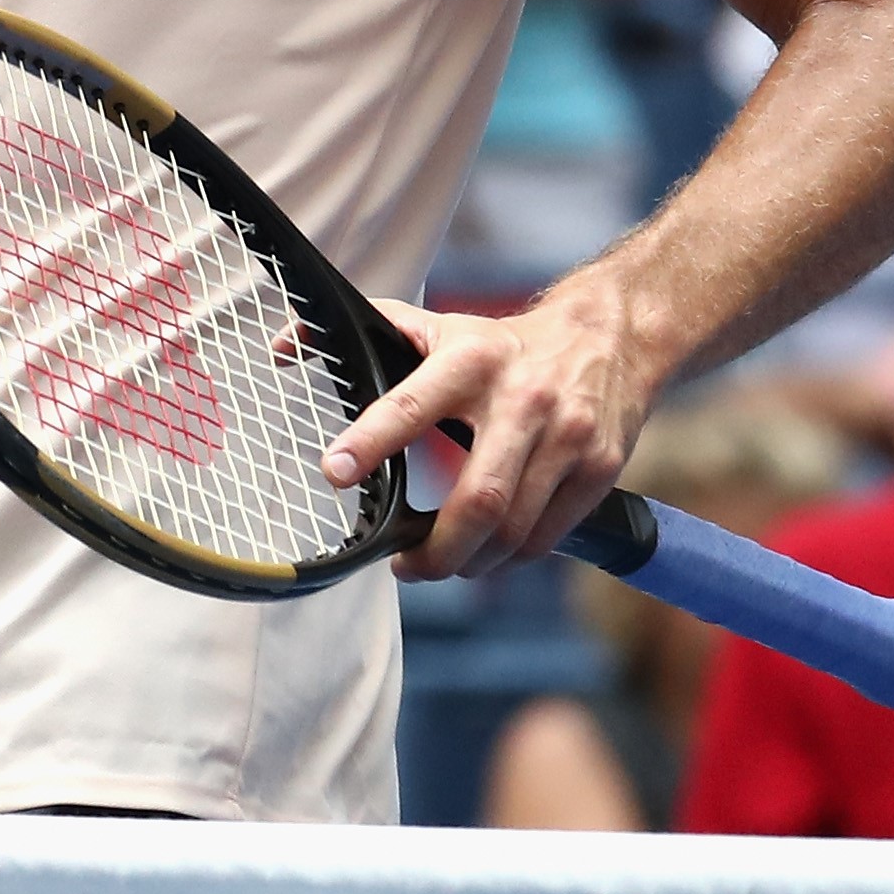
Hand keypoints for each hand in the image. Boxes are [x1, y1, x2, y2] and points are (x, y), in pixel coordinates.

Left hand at [321, 287, 661, 579]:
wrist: (609, 336)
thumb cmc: (502, 342)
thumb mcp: (436, 326)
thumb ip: (365, 333)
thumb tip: (284, 345)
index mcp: (470, 361)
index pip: (410, 407)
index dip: (369, 443)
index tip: (333, 472)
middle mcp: (522, 400)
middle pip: (478, 499)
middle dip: (435, 550)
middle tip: (403, 567)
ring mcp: (567, 438)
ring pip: (514, 528)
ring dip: (470, 562)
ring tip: (439, 565)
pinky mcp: (599, 469)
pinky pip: (547, 536)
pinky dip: (510, 558)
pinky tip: (486, 556)